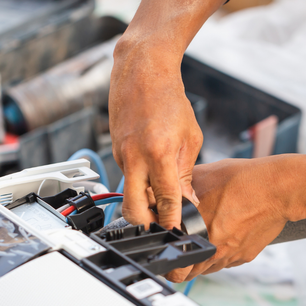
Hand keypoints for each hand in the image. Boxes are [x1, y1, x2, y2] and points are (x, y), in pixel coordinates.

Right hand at [109, 41, 202, 229]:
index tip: (178, 234)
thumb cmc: (169, 99)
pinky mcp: (115, 152)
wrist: (141, 72)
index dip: (172, 221)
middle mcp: (134, 157)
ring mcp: (121, 155)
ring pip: (129, 193)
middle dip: (145, 225)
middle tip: (162, 229)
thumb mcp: (190, 137)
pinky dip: (140, 183)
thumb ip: (186, 172)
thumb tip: (187, 201)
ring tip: (163, 202)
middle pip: (132, 209)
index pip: (165, 199)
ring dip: (144, 202)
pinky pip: (128, 177)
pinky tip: (153, 176)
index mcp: (158, 153)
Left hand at [164, 144, 305, 281]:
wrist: (282, 188)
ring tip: (197, 239)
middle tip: (175, 249)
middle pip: (189, 273)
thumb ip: (179, 190)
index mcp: (203, 236)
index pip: (175, 268)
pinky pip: (224, 260)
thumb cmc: (246, 181)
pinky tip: (218, 233)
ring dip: (198, 258)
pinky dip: (217, 252)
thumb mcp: (203, 178)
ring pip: (207, 268)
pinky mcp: (246, 255)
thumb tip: (159, 193)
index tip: (161, 254)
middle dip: (179, 263)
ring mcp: (233, 257)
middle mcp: (218, 252)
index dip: (164, 261)